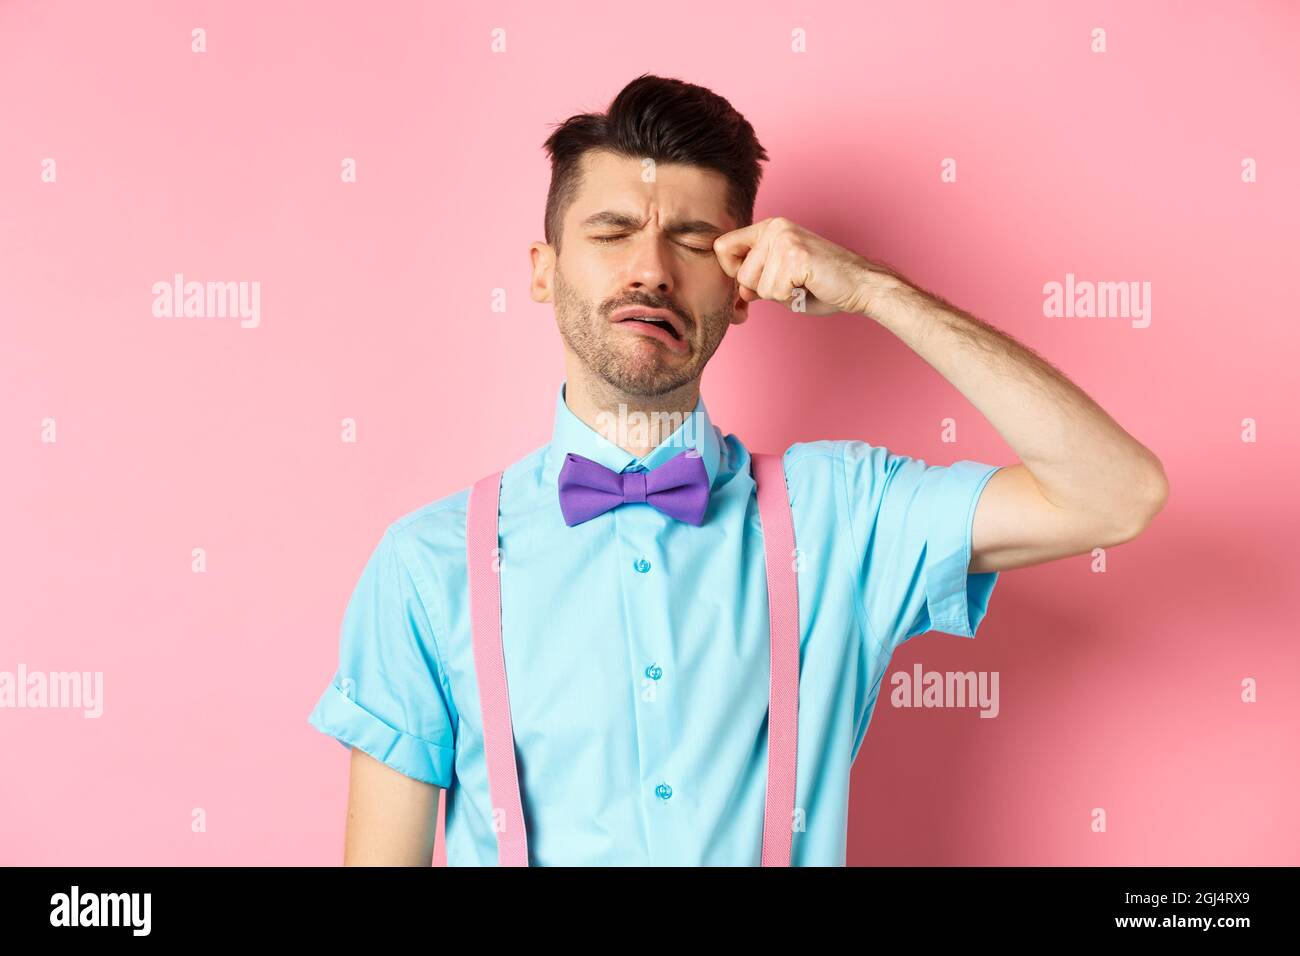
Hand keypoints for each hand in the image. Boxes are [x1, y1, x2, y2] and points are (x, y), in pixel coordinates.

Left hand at [712, 216, 895, 316]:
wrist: (860, 285)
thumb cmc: (821, 285)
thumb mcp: (779, 280)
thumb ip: (753, 281)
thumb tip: (734, 294)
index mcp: (768, 228)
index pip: (722, 247)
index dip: (732, 274)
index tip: (751, 286)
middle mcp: (774, 227)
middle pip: (739, 273)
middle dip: (761, 290)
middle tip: (791, 285)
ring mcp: (785, 239)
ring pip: (756, 285)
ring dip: (779, 295)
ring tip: (801, 284)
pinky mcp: (796, 255)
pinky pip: (774, 291)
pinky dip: (790, 298)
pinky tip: (808, 286)